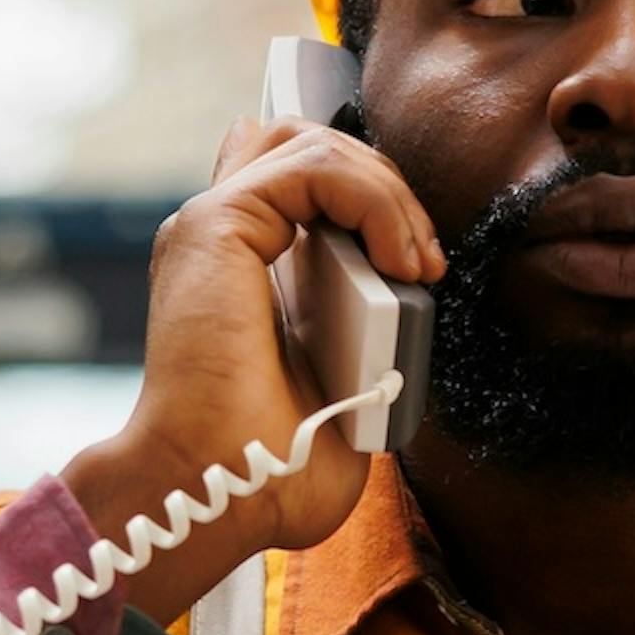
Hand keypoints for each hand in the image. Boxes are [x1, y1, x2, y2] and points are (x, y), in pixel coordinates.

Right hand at [63, 116, 448, 623]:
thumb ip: (360, 324)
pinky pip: (314, 166)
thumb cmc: (276, 467)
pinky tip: (398, 260)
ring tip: (416, 263)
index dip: (367, 194)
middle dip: (384, 187)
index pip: (298, 174)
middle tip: (423, 263)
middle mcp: (220, 238)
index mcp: (242, 268)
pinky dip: (373, 199)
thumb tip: (404, 295)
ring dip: (385, 192)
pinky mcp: (217, 226)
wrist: (225, 494)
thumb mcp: (341, 381)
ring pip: (312, 141)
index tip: (417, 266)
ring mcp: (212, 226)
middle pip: (308, 141)